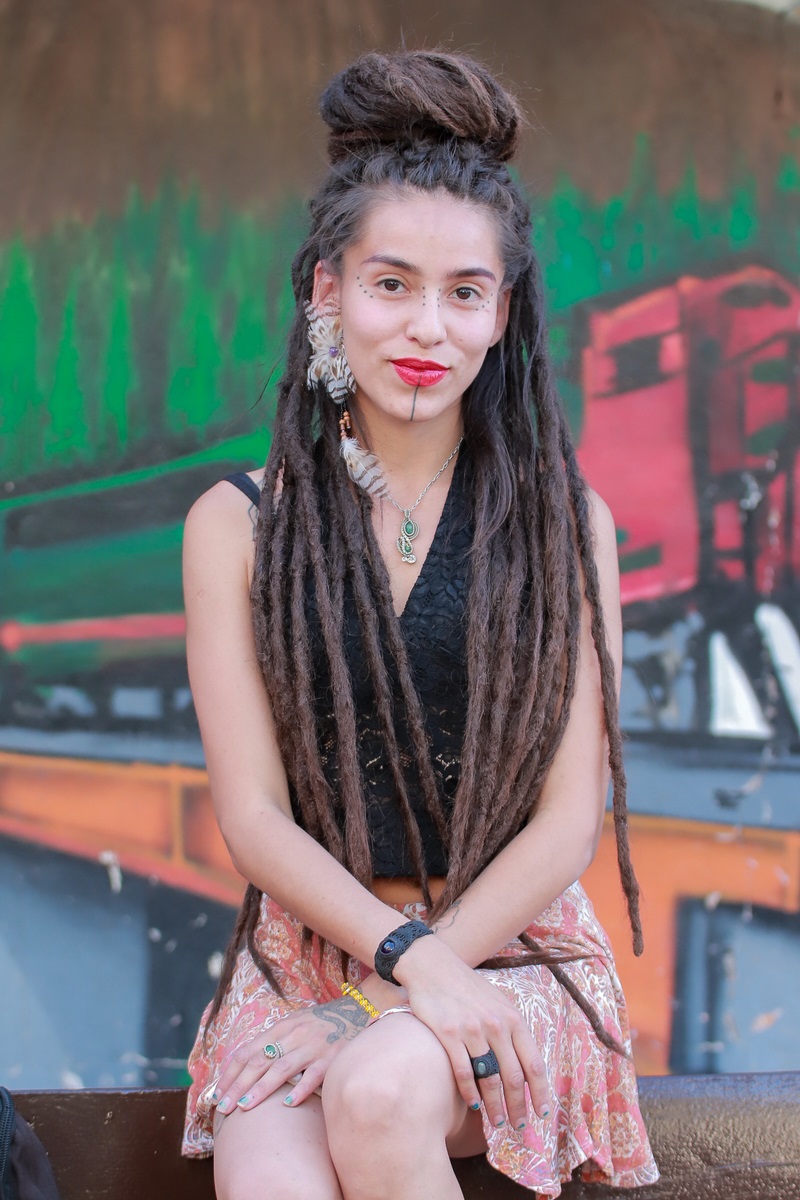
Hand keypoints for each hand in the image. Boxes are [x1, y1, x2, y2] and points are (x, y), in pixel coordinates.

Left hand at [211, 993, 372, 1114]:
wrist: (358, 1010)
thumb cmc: (321, 1024)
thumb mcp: (294, 1025)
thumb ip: (274, 1042)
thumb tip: (245, 1066)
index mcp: (281, 1027)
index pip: (248, 1051)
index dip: (230, 1073)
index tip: (216, 1094)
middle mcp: (294, 1035)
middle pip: (260, 1061)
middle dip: (238, 1085)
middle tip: (223, 1108)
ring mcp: (314, 1046)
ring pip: (282, 1068)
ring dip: (261, 1089)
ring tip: (244, 1107)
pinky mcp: (333, 1057)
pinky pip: (315, 1074)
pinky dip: (301, 1089)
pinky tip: (288, 1104)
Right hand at [393, 936, 550, 1131]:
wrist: (434, 966)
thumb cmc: (468, 988)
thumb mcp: (498, 1003)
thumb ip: (512, 1031)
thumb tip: (525, 1067)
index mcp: (513, 1018)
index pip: (533, 1063)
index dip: (540, 1093)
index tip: (542, 1114)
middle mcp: (496, 1024)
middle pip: (513, 1077)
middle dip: (518, 1107)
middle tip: (518, 1127)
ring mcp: (472, 1029)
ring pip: (490, 1079)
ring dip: (495, 1106)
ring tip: (497, 1123)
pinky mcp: (448, 1033)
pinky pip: (464, 1072)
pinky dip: (471, 1093)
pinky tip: (473, 1106)